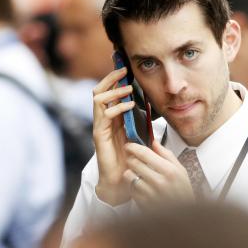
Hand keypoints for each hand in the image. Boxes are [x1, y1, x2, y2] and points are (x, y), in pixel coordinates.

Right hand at [92, 67, 135, 205]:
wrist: (122, 180)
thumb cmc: (131, 158)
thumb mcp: (139, 133)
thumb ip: (140, 119)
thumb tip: (150, 103)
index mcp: (111, 117)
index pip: (108, 91)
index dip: (114, 78)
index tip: (125, 67)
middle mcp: (102, 119)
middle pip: (99, 90)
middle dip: (110, 78)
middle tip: (123, 70)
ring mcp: (99, 126)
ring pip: (98, 99)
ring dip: (114, 91)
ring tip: (128, 89)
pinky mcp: (99, 135)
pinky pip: (104, 115)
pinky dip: (117, 107)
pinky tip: (130, 106)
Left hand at [123, 140, 194, 205]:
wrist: (183, 213)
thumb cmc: (182, 191)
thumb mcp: (180, 170)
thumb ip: (167, 155)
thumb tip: (155, 142)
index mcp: (169, 171)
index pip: (145, 153)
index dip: (133, 147)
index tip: (129, 146)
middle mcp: (159, 182)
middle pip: (134, 162)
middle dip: (131, 158)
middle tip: (133, 159)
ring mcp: (151, 194)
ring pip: (129, 175)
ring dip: (130, 172)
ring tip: (137, 174)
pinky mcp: (143, 203)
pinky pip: (130, 188)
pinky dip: (132, 185)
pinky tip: (140, 185)